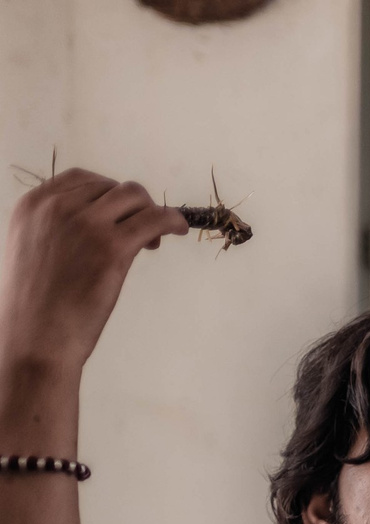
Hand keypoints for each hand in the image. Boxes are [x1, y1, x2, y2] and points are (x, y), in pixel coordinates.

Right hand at [1, 169, 187, 377]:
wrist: (36, 338)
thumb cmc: (33, 307)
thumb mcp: (30, 251)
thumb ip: (54, 230)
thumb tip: (89, 229)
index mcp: (33, 205)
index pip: (81, 179)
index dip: (107, 193)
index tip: (119, 214)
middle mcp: (57, 207)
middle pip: (112, 187)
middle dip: (131, 207)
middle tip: (140, 235)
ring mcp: (86, 224)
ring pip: (135, 197)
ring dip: (151, 213)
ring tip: (152, 241)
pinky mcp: (113, 247)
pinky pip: (154, 219)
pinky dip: (172, 220)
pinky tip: (178, 229)